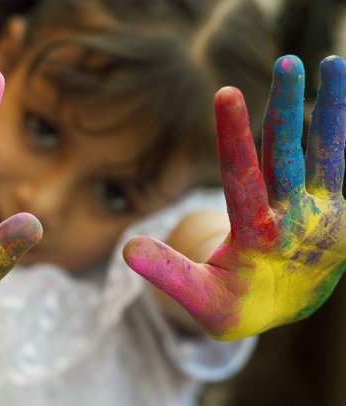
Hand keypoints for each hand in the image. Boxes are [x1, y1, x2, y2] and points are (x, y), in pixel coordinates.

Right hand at [123, 55, 345, 339]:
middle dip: (286, 110)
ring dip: (330, 110)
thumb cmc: (234, 305)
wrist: (287, 313)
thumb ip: (166, 271)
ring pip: (327, 155)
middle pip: (288, 158)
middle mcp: (295, 221)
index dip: (234, 137)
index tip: (227, 94)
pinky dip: (336, 131)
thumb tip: (128, 248)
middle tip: (289, 62)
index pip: (242, 180)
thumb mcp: (199, 297)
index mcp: (257, 239)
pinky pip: (336, 165)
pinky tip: (334, 98)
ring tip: (335, 63)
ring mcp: (322, 214)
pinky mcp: (337, 212)